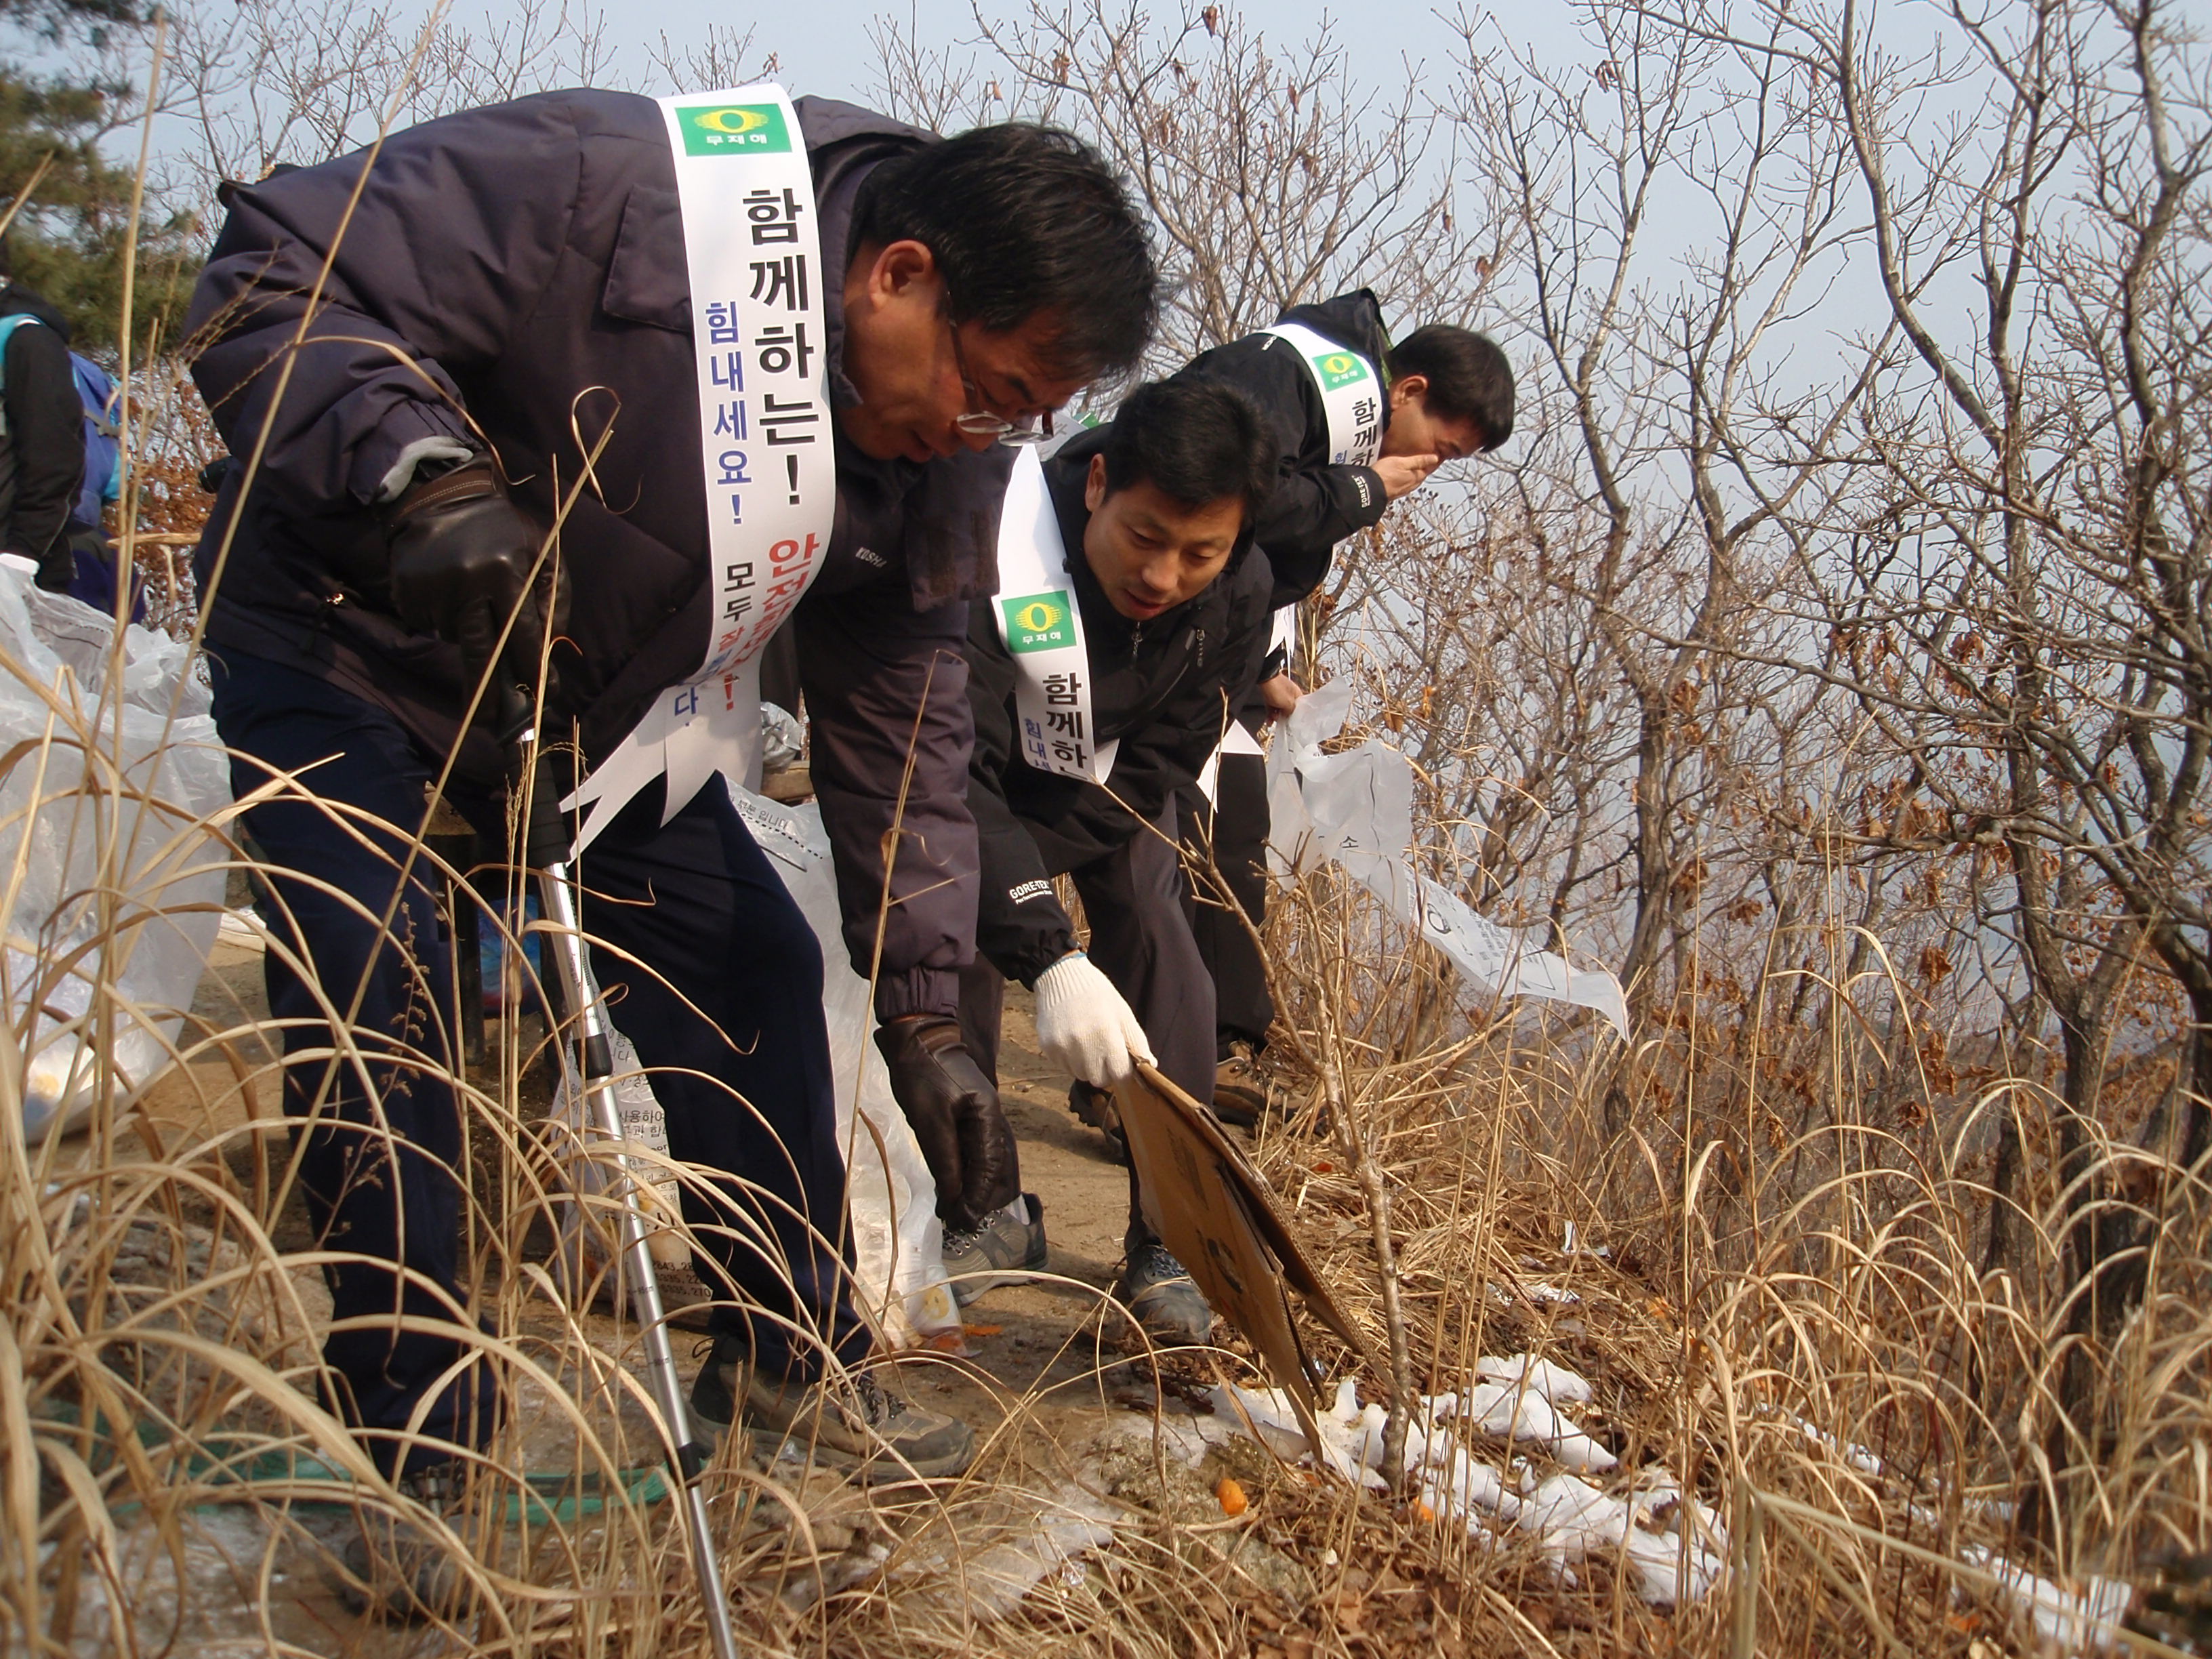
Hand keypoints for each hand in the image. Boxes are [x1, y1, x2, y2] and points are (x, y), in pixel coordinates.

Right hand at [386, 460, 551, 708]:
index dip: (533, 668)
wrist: (442, 496)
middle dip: (489, 694)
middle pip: (481, 653)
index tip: (543, 696)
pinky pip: (431, 625)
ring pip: (457, 638)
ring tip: (473, 598)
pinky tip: (450, 592)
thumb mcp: (542, 550)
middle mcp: (467, 583)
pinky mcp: (407, 592)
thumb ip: (554, 596)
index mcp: (505, 572)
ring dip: (470, 634)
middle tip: (495, 727)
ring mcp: (433, 589)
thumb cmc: (503, 529)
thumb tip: (553, 647)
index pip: (522, 634)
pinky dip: (443, 620)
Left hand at [874, 1014, 1019, 1231]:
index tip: (964, 1222)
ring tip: (958, 1215)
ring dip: (978, 1192)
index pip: (990, 1168)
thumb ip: (945, 1159)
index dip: (977, 1198)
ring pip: (993, 1166)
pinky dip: (972, 1177)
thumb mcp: (929, 1119)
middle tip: (960, 1225)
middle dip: (982, 1200)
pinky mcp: (973, 1120)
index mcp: (988, 1117)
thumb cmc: (922, 1075)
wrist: (919, 1039)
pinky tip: (958, 1191)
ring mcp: (986, 1120)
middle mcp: (994, 1121)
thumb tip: (954, 1198)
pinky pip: (981, 1156)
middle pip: (999, 1171)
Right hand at [1031, 952, 1153, 1087]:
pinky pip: (1064, 1067)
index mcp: (1106, 1033)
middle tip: (1103, 1052)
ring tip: (1086, 1042)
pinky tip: (1072, 1039)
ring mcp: (1062, 1047)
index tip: (1123, 1066)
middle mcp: (1082, 1043)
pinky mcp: (1047, 1047)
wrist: (1061, 976)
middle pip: (1099, 1079)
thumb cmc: (1097, 994)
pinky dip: (1071, 1059)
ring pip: (1080, 1075)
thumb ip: (1137, 1041)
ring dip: (1087, 1066)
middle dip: (1105, 1071)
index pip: (1119, 1074)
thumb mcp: (1122, 1013)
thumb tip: (1150, 1065)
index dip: (1124, 1072)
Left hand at [1259, 672, 1304, 721]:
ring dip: (1275, 716)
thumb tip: (1288, 715)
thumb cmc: (1277, 688)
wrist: (1263, 678)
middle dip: (1282, 717)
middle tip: (1279, 721)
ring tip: (1271, 720)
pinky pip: (1271, 706)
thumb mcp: (1288, 703)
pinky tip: (1268, 720)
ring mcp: (1280, 694)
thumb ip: (1290, 711)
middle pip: (1288, 709)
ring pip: (1278, 708)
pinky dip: (1270, 713)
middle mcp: (1290, 694)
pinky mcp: (1271, 694)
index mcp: (1297, 694)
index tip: (1290, 723)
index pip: (1299, 708)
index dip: (1295, 716)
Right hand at [1373, 453, 1439, 499]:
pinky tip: (1399, 479)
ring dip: (1412, 478)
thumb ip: (1418, 460)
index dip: (1428, 464)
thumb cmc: (1384, 474)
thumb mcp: (1402, 462)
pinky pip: (1401, 487)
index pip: (1426, 471)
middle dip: (1421, 472)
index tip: (1431, 459)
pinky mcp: (1391, 494)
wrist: (1368, 489)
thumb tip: (1435, 458)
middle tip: (1422, 464)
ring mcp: (1400, 492)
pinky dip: (1403, 482)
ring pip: (1410, 484)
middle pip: (1419, 478)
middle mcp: (1409, 487)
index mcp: (1414, 478)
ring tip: (1411, 471)